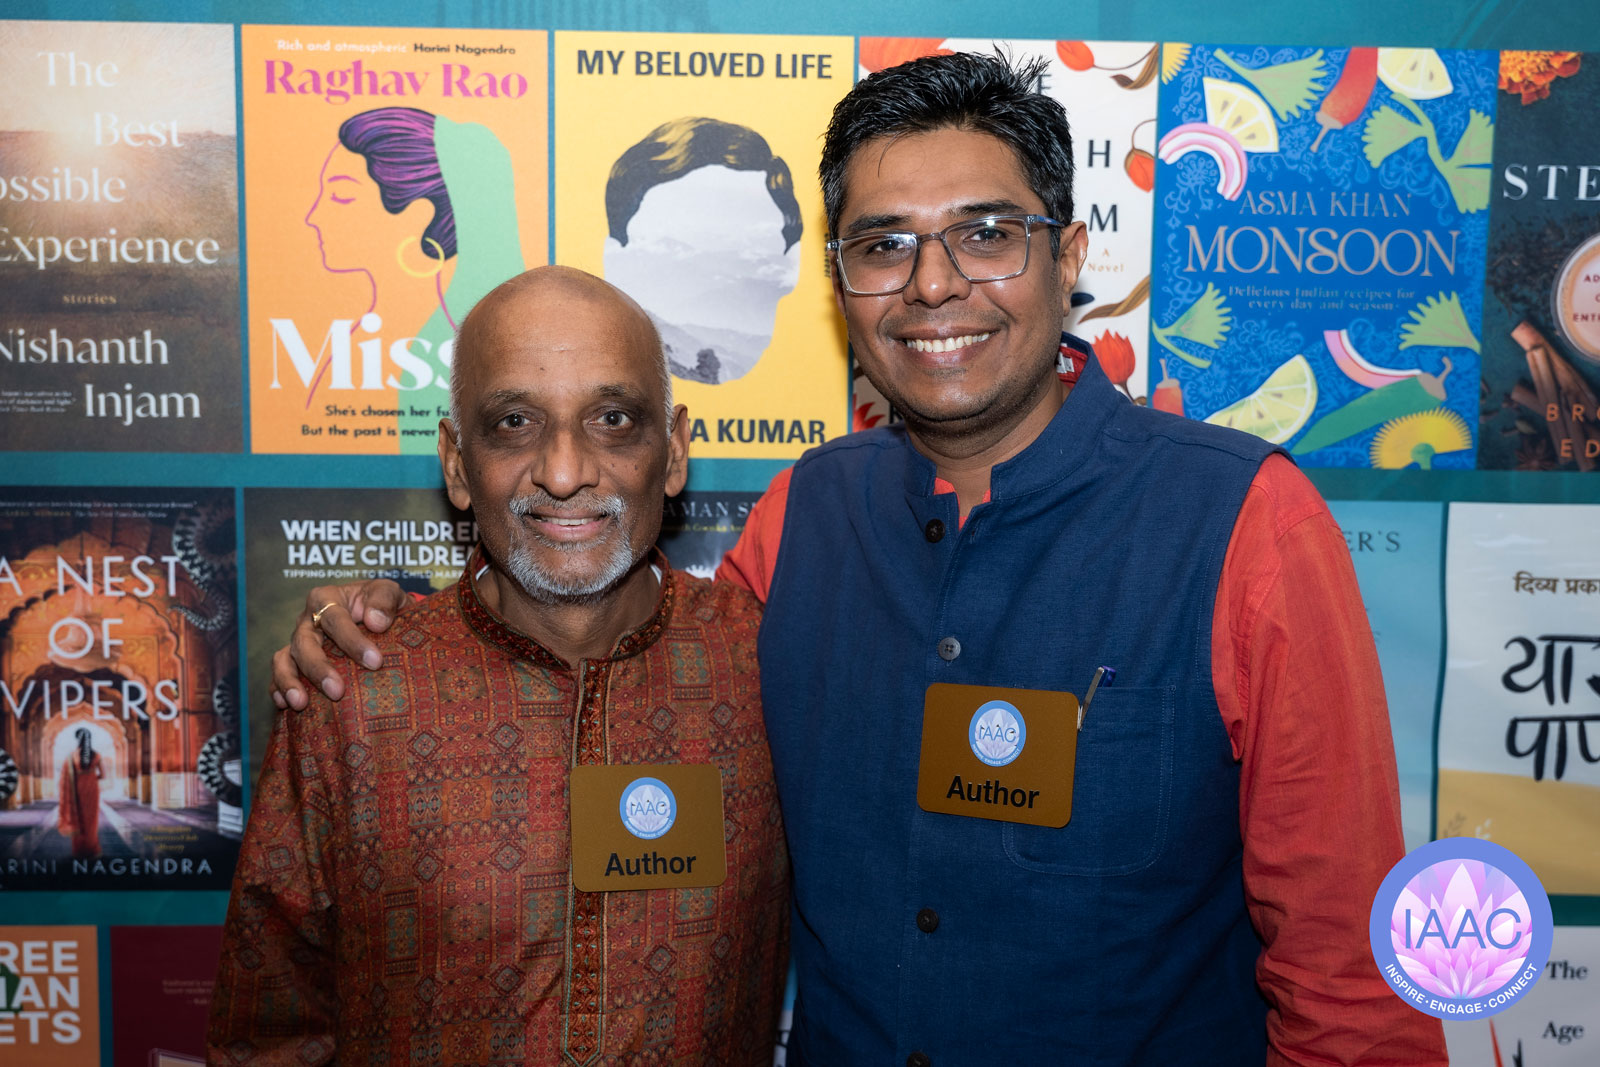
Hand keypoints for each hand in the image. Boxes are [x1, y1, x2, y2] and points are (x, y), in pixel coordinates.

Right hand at [271, 579, 408, 709]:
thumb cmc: (380, 604)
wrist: (374, 615)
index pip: (335, 618)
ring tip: (300, 703)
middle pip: (304, 642)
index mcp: (327, 599)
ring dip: (289, 682)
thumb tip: (376, 621)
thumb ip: (384, 599)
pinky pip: (278, 676)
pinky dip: (278, 689)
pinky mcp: (294, 662)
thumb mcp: (388, 592)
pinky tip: (283, 705)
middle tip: (337, 691)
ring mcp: (298, 642)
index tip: (375, 662)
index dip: (353, 641)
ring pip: (283, 659)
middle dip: (318, 668)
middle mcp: (307, 620)